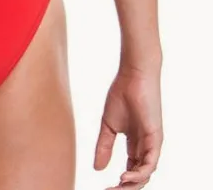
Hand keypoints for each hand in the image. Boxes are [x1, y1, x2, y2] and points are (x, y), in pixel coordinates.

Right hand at [94, 64, 162, 188]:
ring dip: (131, 184)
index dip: (119, 183)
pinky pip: (151, 163)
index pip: (130, 171)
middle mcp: (145, 147)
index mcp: (135, 144)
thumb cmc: (121, 94)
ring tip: (117, 187)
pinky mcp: (156, 138)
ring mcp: (152, 143)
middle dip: (125, 188)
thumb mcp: (108, 125)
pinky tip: (125, 176)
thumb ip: (104, 146)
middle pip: (138, 176)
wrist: (132, 75)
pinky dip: (139, 173)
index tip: (105, 188)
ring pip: (145, 173)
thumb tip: (97, 169)